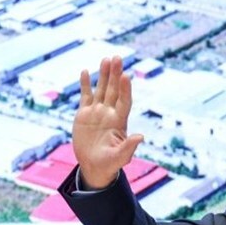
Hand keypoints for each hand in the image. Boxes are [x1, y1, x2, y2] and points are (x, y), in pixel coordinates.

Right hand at [72, 56, 142, 188]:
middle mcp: (109, 113)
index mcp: (119, 122)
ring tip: (105, 59)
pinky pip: (86, 96)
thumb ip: (129, 147)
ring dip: (103, 75)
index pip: (124, 101)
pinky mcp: (84, 114)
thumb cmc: (110, 164)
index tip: (126, 75)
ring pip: (101, 89)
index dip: (125, 89)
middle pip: (114, 90)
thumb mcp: (120, 157)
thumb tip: (141, 136)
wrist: (94, 166)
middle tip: (117, 58)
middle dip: (115, 74)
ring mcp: (97, 112)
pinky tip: (86, 72)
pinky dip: (86, 84)